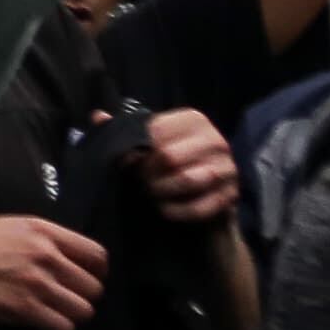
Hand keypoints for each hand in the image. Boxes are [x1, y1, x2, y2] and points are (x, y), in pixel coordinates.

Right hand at [0, 213, 106, 329]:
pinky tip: (44, 320)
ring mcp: (39, 285)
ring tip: (56, 310)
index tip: (88, 276)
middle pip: (93, 287)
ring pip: (84, 309)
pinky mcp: (27, 309)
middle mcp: (47, 257)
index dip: (97, 271)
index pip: (97, 255)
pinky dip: (57, 327)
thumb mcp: (10, 226)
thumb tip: (67, 254)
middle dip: (82, 295)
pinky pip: (65, 327)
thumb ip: (42, 237)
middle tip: (67, 296)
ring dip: (71, 313)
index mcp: (44, 232)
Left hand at [135, 107, 240, 225]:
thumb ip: (124, 130)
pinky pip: (198, 207)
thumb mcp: (149, 144)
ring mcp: (228, 168)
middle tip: (139, 182)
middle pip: (168, 157)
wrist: (204, 200)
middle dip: (146, 174)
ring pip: (186, 180)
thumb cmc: (170, 165)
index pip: (155, 131)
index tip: (124, 163)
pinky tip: (164, 209)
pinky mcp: (231, 196)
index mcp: (194, 120)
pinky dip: (175, 211)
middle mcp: (215, 140)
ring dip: (160, 192)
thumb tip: (98, 117)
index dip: (134, 150)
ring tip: (150, 194)